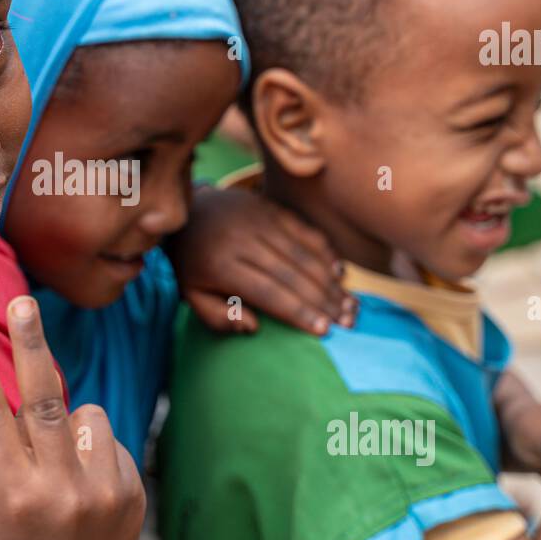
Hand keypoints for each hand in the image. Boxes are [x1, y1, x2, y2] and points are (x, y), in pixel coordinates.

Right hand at [0, 296, 144, 539]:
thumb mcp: (2, 501)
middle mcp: (60, 492)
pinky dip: (96, 448)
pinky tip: (89, 486)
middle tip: (23, 302)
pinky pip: (109, 438)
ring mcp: (102, 493)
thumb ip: (16, 447)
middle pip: (43, 401)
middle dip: (32, 345)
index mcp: (14, 493)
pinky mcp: (133, 492)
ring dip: (71, 424)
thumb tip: (36, 382)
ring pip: (86, 413)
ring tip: (63, 469)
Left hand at [168, 184, 354, 334]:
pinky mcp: (272, 208)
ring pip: (304, 254)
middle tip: (348, 323)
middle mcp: (243, 240)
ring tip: (351, 305)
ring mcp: (260, 221)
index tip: (323, 330)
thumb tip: (253, 327)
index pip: (267, 292)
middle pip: (292, 274)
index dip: (297, 312)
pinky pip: (306, 231)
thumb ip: (217, 318)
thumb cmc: (194, 263)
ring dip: (331, 282)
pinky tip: (342, 273)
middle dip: (324, 301)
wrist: (189, 211)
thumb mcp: (191, 295)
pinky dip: (326, 252)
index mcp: (221, 265)